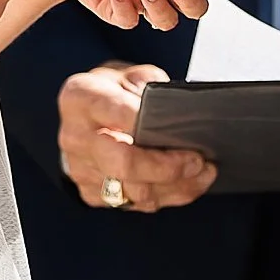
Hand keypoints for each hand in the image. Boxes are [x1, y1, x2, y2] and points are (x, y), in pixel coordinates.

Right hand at [57, 63, 216, 211]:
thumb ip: (150, 86)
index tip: (177, 129)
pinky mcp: (91, 193)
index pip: (115, 112)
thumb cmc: (113, 93)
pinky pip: (135, 204)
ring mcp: (81, 169)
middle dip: (167, 167)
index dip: (146, 123)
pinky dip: (167, 196)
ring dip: (176, 186)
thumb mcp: (130, 74)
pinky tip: (186, 183)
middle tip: (197, 160)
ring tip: (203, 172)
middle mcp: (76, 137)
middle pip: (124, 163)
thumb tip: (174, 112)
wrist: (86, 117)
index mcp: (81, 98)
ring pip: (134, 191)